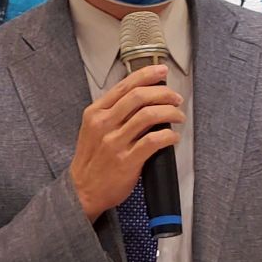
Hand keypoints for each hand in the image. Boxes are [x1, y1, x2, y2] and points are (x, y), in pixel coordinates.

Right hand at [70, 63, 183, 219]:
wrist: (82, 190)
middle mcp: (104, 124)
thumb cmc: (92, 160)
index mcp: (96, 113)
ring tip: (178, 116)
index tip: (162, 72)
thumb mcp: (92, 129)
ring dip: (170, 112)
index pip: (125, 85)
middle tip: (175, 98)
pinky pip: (153, 141)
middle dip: (163, 93)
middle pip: (139, 96)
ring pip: (149, 115)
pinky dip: (169, 135)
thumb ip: (112, 112)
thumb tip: (141, 96)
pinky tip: (173, 137)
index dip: (147, 75)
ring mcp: (115, 142)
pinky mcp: (127, 161)